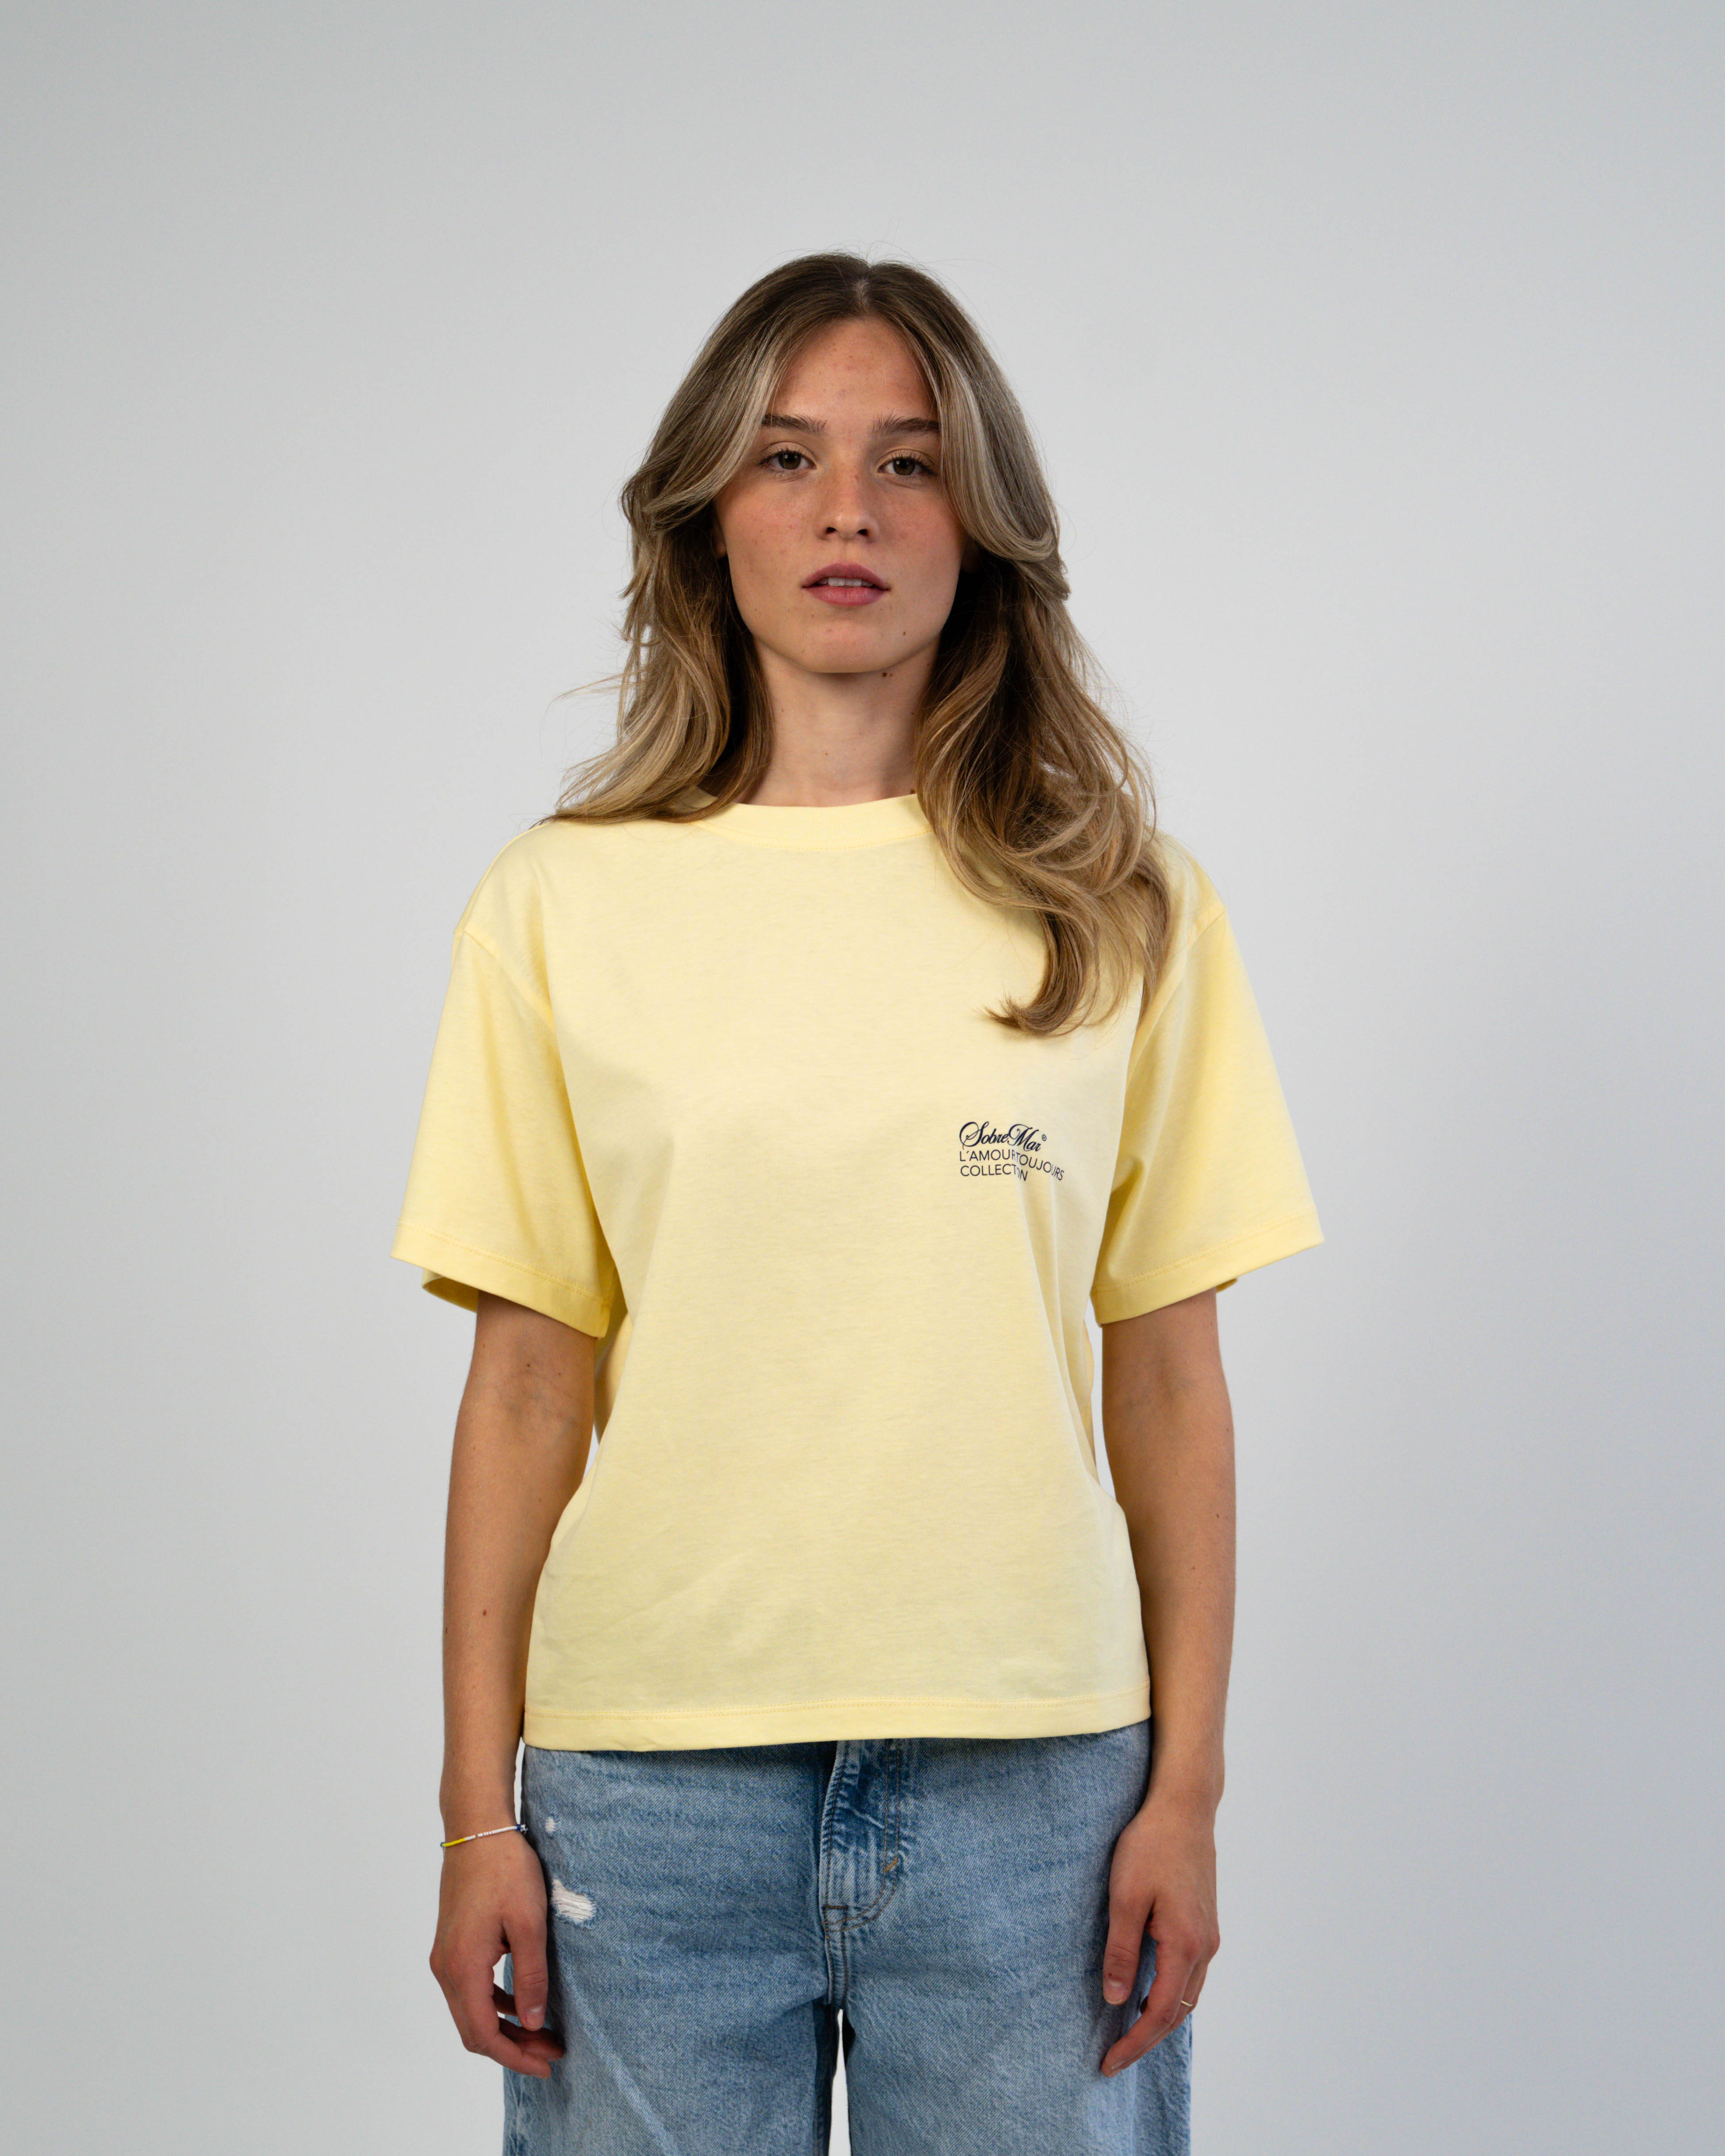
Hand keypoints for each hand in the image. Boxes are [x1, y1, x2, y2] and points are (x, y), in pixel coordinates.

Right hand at [430, 1831, 565, 2077]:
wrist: (478, 1829)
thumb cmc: (505, 1870)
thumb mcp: (529, 1924)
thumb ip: (531, 1977)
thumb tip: (534, 2023)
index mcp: (462, 1967)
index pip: (483, 2034)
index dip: (514, 2057)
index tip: (545, 2065)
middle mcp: (446, 1968)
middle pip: (474, 2029)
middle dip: (513, 2048)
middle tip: (552, 2052)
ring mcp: (446, 1956)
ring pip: (472, 2011)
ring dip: (506, 2027)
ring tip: (544, 2034)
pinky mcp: (453, 1944)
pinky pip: (471, 1989)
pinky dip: (496, 2004)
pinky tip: (524, 2002)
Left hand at [1098, 1794, 1219, 2076]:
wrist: (1183, 1808)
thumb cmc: (1150, 1846)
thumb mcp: (1124, 1897)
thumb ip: (1122, 1951)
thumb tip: (1117, 2000)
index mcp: (1185, 1945)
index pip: (1160, 2013)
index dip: (1135, 2042)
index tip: (1109, 2062)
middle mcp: (1204, 1947)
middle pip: (1178, 2011)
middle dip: (1146, 2038)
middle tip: (1113, 2057)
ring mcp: (1208, 1935)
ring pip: (1187, 1994)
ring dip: (1160, 2017)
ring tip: (1127, 2032)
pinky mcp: (1204, 1922)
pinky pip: (1190, 1974)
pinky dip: (1170, 1993)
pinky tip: (1149, 1991)